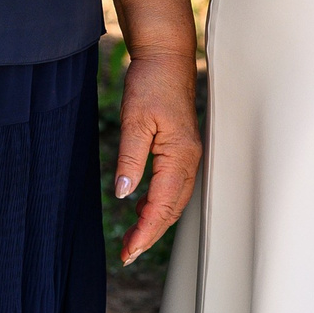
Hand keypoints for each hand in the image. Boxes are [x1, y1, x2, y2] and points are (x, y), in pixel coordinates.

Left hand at [111, 46, 200, 265]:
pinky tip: (142, 208)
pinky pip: (173, 187)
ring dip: (155, 222)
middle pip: (173, 209)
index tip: (129, 251)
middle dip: (151, 234)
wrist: (166, 57)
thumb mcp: (135, 120)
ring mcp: (187, 155)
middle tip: (127, 255)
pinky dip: (158, 204)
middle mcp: (188, 159)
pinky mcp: (181, 149)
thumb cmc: (151, 83)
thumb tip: (125, 194)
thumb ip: (130, 159)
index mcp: (179, 154)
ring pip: (174, 200)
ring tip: (132, 240)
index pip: (163, 204)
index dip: (146, 231)